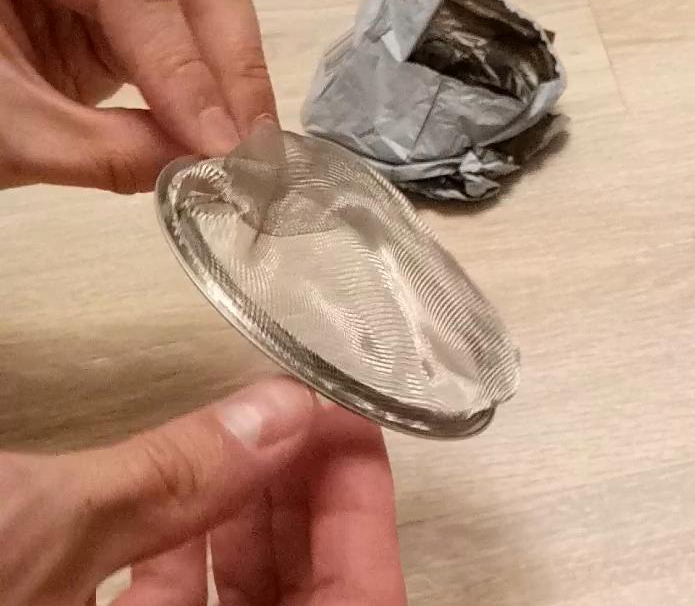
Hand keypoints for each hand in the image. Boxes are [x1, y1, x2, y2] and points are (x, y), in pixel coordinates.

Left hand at [0, 0, 275, 192]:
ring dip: (236, 63)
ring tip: (246, 135)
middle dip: (231, 58)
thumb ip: (111, 151)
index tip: (219, 144)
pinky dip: (217, 72)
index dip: (181, 66)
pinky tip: (226, 119)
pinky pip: (194, 16)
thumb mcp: (10, 133)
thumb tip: (206, 167)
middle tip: (250, 142)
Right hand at [0, 378, 407, 605]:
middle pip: (292, 604)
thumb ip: (168, 481)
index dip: (359, 519)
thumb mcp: (28, 538)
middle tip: (302, 421)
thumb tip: (285, 411)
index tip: (351, 431)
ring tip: (251, 441)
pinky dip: (169, 558)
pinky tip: (170, 499)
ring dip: (236, 526)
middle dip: (299, 509)